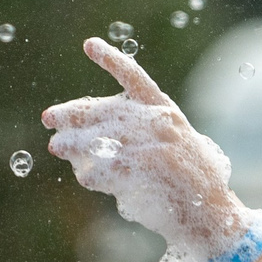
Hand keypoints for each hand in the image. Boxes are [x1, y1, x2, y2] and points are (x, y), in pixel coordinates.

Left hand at [42, 38, 246, 258]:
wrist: (212, 217)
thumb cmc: (192, 189)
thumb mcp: (176, 149)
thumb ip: (143, 137)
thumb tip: (94, 138)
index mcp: (167, 113)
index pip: (136, 79)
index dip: (112, 60)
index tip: (89, 44)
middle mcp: (159, 123)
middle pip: (105, 110)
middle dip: (73, 112)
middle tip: (49, 117)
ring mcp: (151, 145)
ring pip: (97, 138)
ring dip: (72, 143)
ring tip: (56, 146)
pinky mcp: (142, 171)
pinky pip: (102, 168)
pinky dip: (89, 173)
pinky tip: (83, 176)